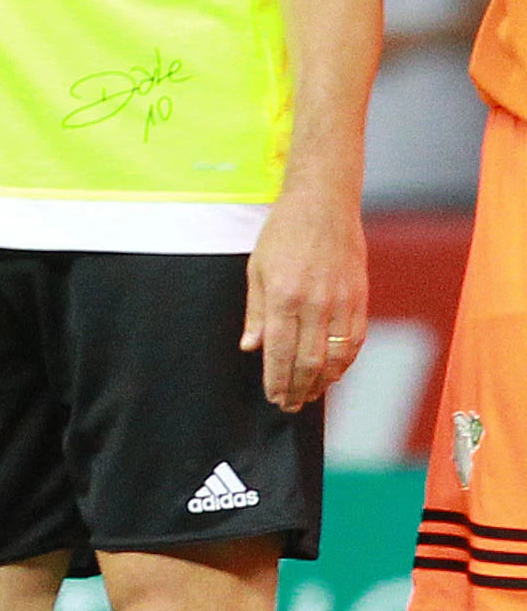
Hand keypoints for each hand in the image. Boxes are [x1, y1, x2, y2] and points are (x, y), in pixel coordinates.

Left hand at [242, 185, 367, 412]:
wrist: (324, 205)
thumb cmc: (284, 234)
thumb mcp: (257, 269)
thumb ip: (256, 311)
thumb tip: (250, 347)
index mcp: (283, 296)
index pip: (278, 351)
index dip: (276, 379)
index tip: (273, 397)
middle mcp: (314, 303)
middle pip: (308, 360)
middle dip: (297, 388)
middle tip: (288, 405)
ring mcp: (341, 301)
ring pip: (335, 356)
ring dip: (322, 382)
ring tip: (309, 395)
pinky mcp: (360, 298)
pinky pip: (355, 340)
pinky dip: (345, 363)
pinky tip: (333, 373)